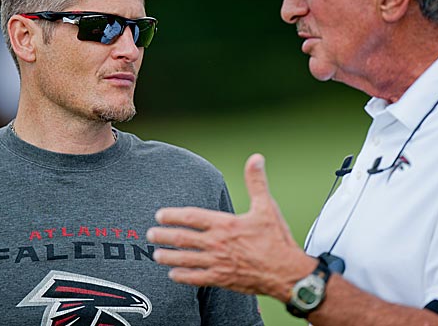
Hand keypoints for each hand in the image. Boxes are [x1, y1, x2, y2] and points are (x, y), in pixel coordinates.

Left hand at [146, 153, 316, 300]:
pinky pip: (196, 278)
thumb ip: (256, 182)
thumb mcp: (266, 207)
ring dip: (168, 257)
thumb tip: (256, 158)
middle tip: (150, 234)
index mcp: (225, 224)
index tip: (160, 215)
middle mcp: (217, 243)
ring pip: (185, 260)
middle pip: (182, 239)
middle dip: (163, 236)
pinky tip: (173, 274)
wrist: (286, 272)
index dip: (172, 215)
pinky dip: (182, 276)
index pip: (191, 217)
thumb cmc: (276, 239)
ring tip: (156, 255)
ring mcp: (217, 262)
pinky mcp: (221, 279)